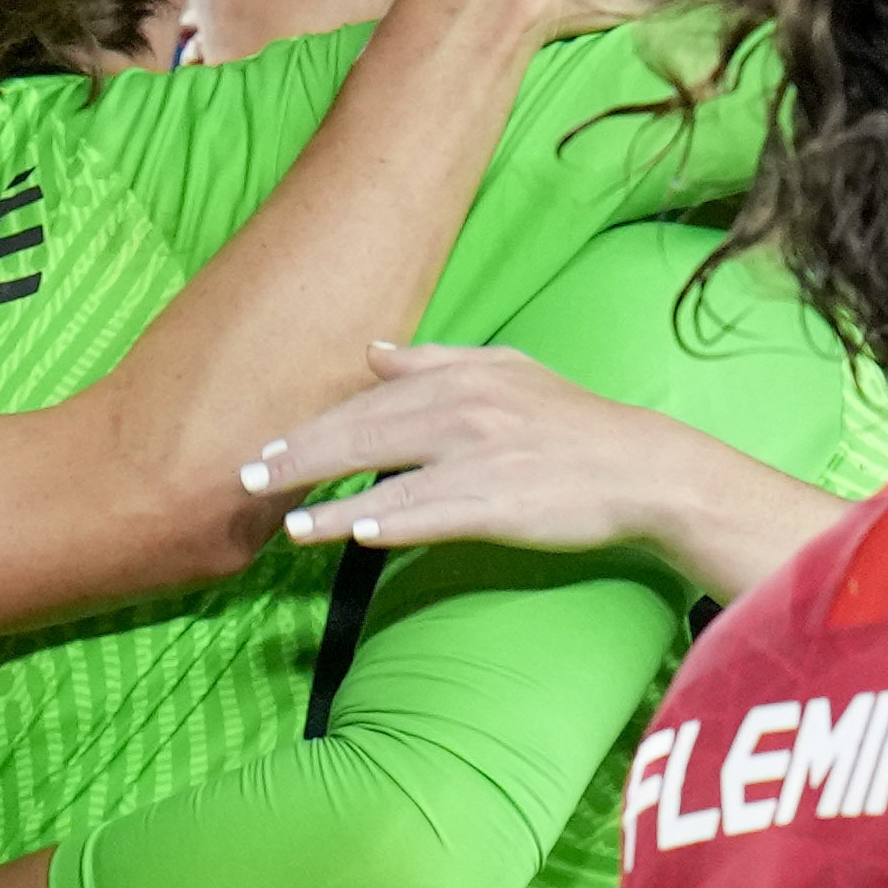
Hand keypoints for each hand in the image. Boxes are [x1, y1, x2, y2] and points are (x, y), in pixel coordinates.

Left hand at [263, 337, 802, 580]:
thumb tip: (372, 353)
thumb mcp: (506, 371)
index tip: (263, 446)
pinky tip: (347, 534)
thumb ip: (434, 360)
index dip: (309, 426)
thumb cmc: (572, 424)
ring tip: (280, 519)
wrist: (641, 466)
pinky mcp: (497, 503)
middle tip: (246, 480)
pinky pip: (428, 513)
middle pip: (359, 434)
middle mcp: (461, 408)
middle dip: (297, 458)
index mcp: (458, 376)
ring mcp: (477, 457)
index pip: (364, 402)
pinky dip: (384, 522)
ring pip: (384, 477)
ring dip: (326, 500)